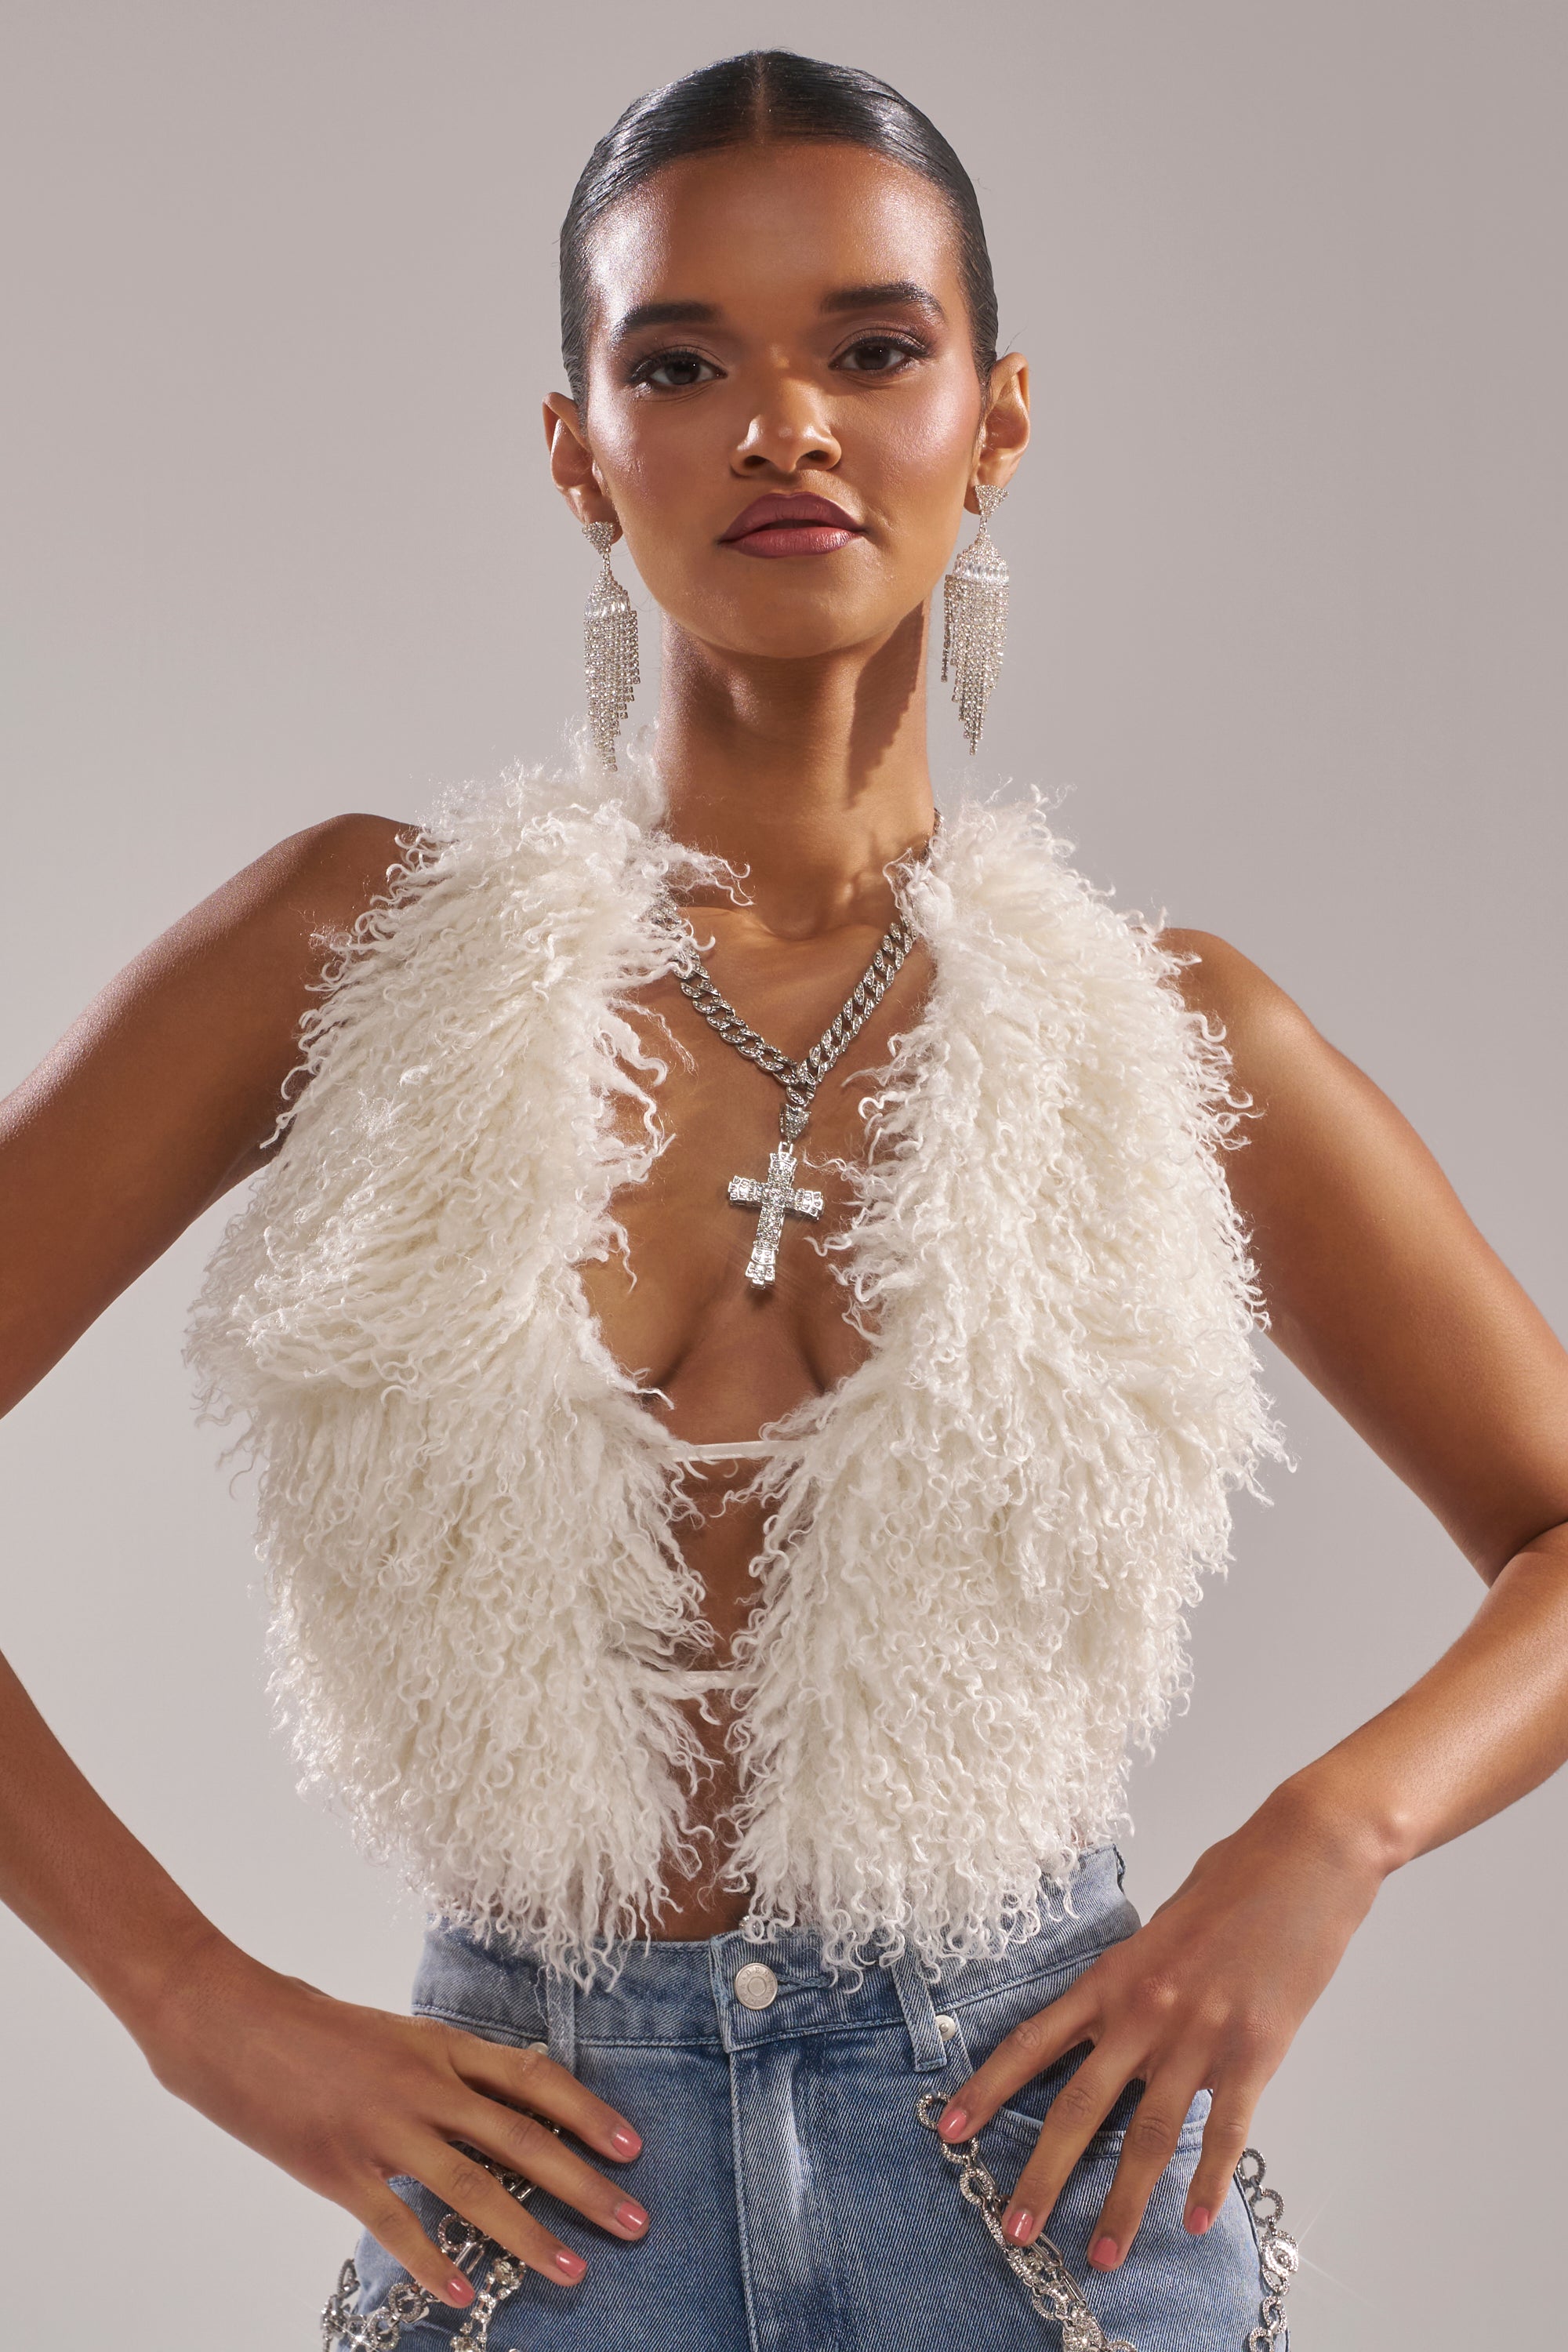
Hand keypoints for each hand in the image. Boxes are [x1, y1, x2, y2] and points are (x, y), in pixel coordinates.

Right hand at [142, 1934, 648, 2309]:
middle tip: (634, 2222)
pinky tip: (461, 2294)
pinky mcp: (338, 2167)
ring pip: (473, 2188)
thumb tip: (496, 2098)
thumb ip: (441, 2067)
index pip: (533, 2079)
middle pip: (522, 2139)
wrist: (229, 2018)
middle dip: (584, 2185)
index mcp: (440, 2045)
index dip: (588, 2112)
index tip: (632, 2147)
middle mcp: (424, 2085)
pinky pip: (397, 2222)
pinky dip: (432, 2262)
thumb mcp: (391, 2035)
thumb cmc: (309, 2025)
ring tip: (572, 2271)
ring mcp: (383, 2129)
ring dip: (528, 2235)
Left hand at [935, 1788, 1385, 2269]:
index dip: (987, 2090)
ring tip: (1102, 2256)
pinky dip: (1207, 2183)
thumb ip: (1138, 1977)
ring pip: (1148, 2138)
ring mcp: (1199, 2037)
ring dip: (1123, 2205)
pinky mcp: (1254, 2055)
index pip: (1033, 2042)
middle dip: (1043, 2174)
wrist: (1305, 1858)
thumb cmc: (1235, 1879)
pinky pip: (1223, 2133)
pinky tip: (1194, 2221)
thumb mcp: (1164, 1924)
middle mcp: (1145, 2013)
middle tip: (1014, 2228)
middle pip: (1079, 2108)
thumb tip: (1123, 2018)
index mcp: (1113, 1976)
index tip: (947, 2130)